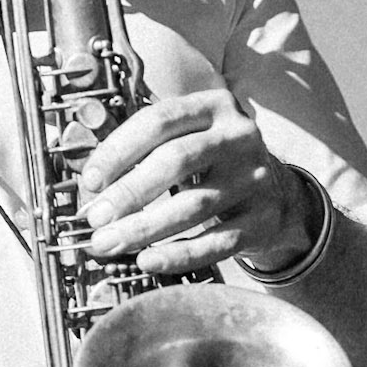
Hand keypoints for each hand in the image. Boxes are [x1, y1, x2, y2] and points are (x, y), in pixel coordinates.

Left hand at [78, 88, 315, 275]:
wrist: (278, 193)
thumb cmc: (213, 163)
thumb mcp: (187, 138)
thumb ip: (142, 148)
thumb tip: (89, 186)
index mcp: (214, 106)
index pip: (159, 120)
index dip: (119, 150)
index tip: (91, 181)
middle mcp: (239, 137)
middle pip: (176, 161)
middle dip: (128, 192)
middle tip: (95, 218)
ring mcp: (255, 179)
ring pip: (194, 206)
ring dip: (144, 228)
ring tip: (108, 243)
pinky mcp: (263, 219)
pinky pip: (216, 242)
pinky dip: (178, 255)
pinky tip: (147, 260)